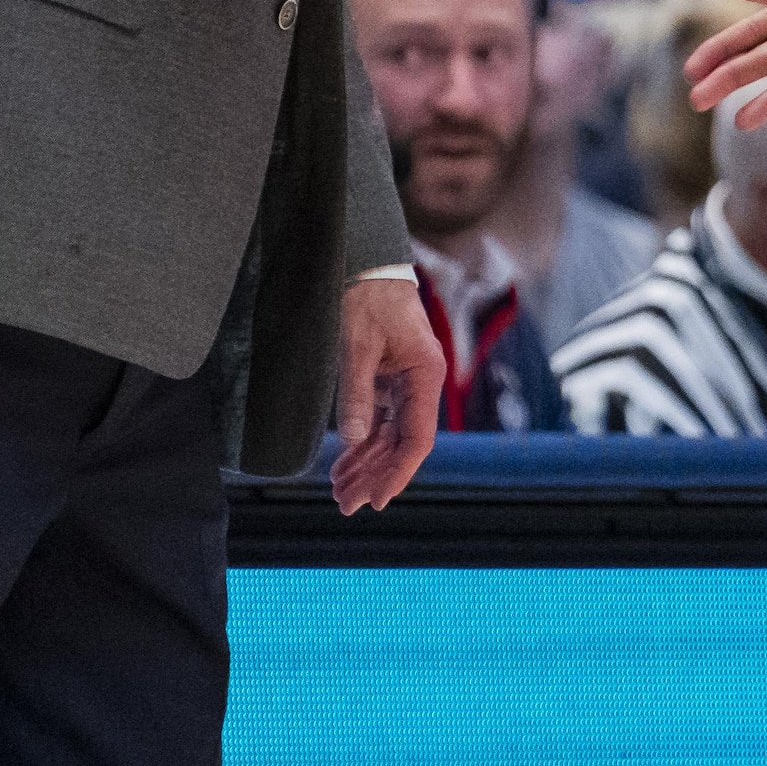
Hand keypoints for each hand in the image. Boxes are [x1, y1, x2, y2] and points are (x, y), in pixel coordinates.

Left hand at [332, 274, 444, 512]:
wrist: (366, 260)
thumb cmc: (366, 295)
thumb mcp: (356, 344)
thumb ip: (356, 393)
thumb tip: (353, 440)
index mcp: (426, 375)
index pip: (416, 439)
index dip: (397, 472)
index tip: (377, 499)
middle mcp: (421, 382)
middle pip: (402, 443)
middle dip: (375, 476)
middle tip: (347, 505)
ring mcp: (405, 382)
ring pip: (388, 435)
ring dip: (366, 464)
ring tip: (341, 492)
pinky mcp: (388, 378)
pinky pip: (378, 420)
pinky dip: (361, 443)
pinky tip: (344, 464)